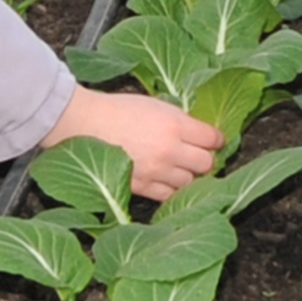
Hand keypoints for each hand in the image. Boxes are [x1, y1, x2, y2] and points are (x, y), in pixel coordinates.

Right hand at [41, 87, 222, 199]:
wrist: (85, 125)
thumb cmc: (117, 110)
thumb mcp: (154, 104)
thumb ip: (179, 119)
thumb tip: (198, 132)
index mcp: (174, 124)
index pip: (212, 138)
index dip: (216, 139)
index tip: (214, 140)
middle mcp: (170, 149)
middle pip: (206, 164)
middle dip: (205, 160)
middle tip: (199, 156)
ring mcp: (156, 171)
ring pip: (190, 183)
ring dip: (189, 177)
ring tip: (181, 169)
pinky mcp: (142, 187)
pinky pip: (169, 196)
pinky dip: (172, 191)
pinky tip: (168, 182)